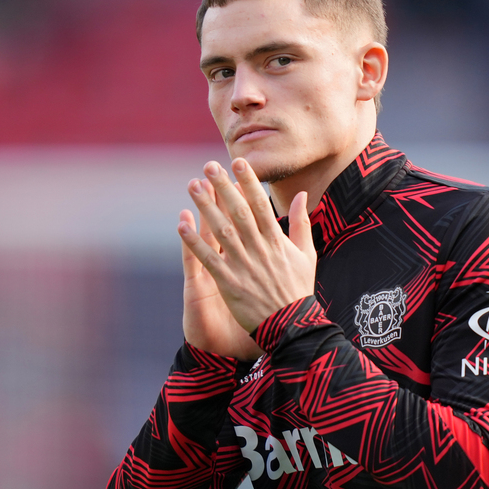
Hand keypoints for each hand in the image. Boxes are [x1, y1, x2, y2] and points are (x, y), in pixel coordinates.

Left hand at [178, 158, 315, 335]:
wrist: (292, 326)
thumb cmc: (298, 290)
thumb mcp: (307, 255)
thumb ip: (302, 223)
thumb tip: (301, 195)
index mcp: (277, 242)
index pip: (260, 205)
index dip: (248, 182)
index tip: (238, 162)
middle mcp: (259, 250)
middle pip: (238, 213)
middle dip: (223, 187)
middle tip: (208, 166)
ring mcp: (243, 266)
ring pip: (221, 231)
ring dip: (205, 208)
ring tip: (192, 186)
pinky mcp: (229, 283)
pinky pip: (208, 260)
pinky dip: (194, 243)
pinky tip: (181, 226)